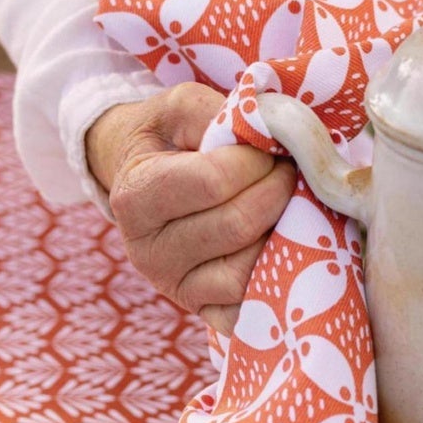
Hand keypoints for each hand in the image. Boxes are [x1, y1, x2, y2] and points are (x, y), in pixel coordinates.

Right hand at [86, 84, 295, 334]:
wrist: (146, 183)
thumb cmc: (169, 141)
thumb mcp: (179, 109)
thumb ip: (217, 111)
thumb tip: (267, 125)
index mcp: (136, 197)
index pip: (213, 181)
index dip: (255, 160)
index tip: (267, 147)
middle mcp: (148, 252)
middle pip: (238, 224)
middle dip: (277, 189)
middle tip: (286, 170)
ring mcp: (177, 289)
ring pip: (251, 267)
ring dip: (285, 230)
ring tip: (286, 203)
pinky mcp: (206, 313)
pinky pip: (254, 306)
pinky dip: (279, 278)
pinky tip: (284, 244)